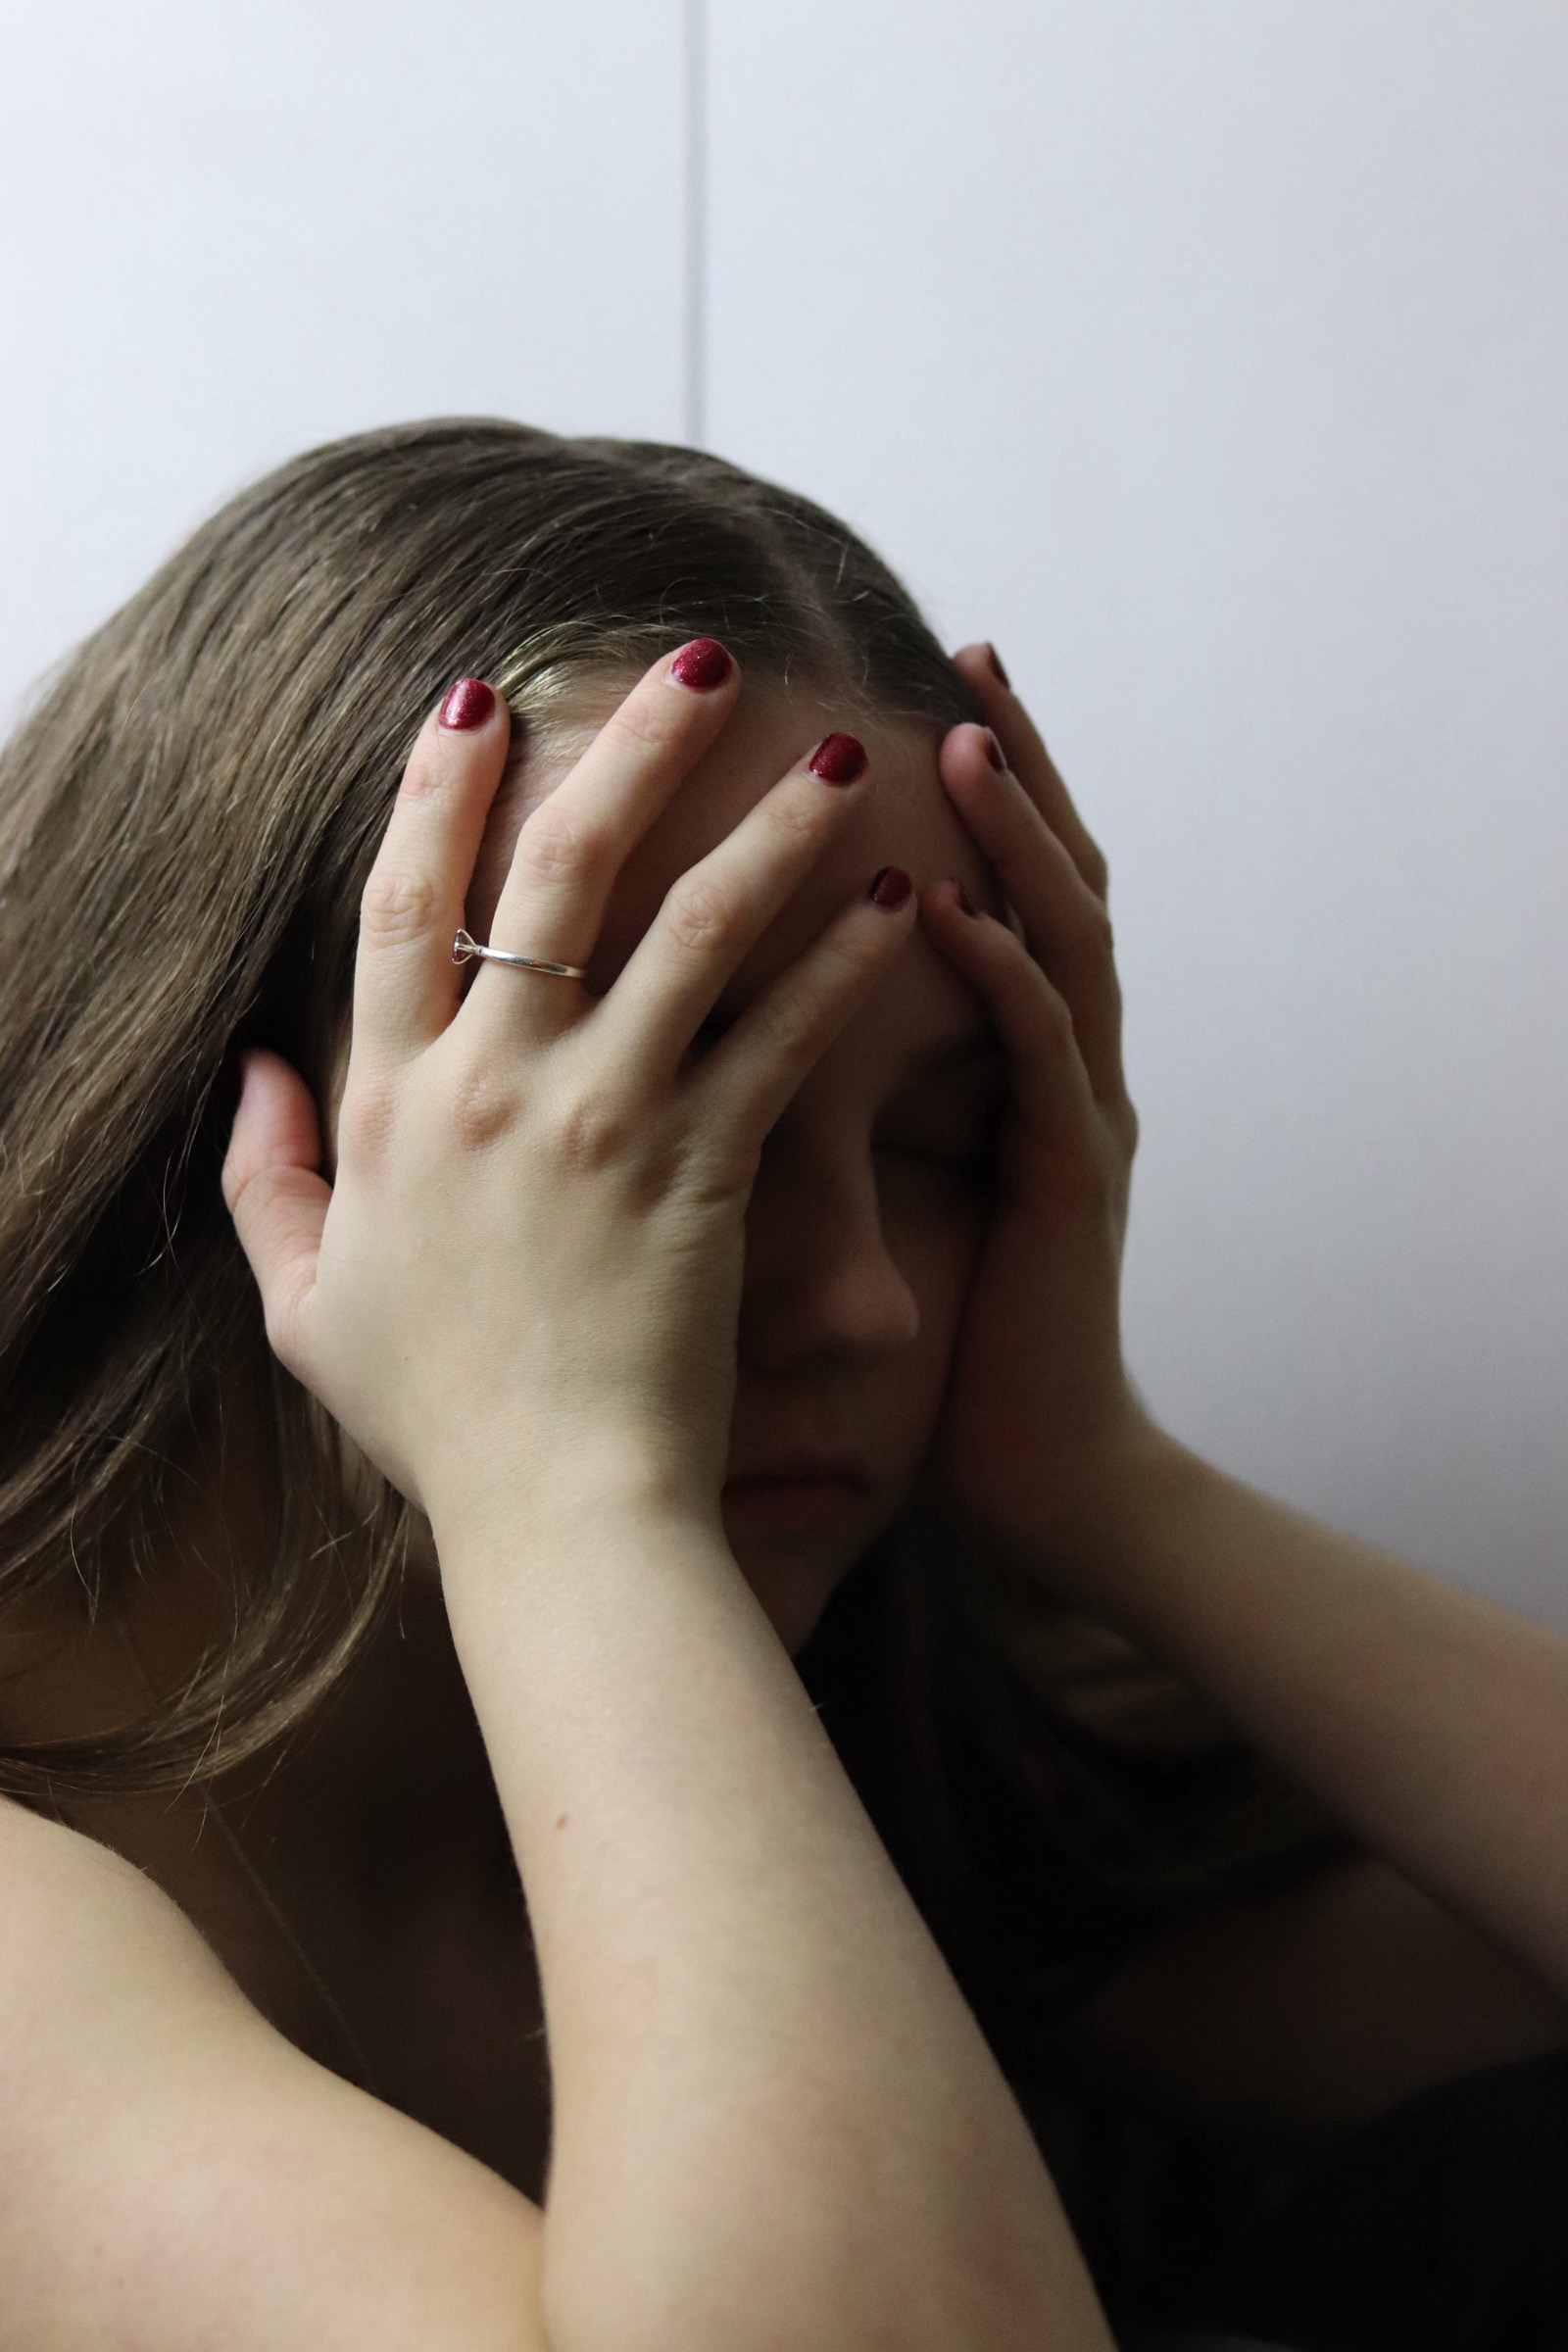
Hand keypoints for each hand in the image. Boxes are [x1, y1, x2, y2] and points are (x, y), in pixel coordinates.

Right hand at [222, 651, 915, 1546]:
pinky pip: (785, 1037)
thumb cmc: (437, 1419)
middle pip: (555, 871)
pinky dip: (844, 961)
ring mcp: (601, 1120)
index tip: (477, 696)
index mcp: (386, 1103)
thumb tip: (253, 1074)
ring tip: (841, 752)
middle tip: (698, 656)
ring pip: (693, 927)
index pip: (401, 903)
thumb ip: (263, 1180)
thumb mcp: (302, 1305)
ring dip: (769, 825)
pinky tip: (901, 898)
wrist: (556, 1513)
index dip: (436, 788)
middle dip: (630, 744)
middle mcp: (489, 1086)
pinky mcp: (705, 1170)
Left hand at [918, 646, 1149, 1555]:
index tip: (898, 687)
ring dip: (1016, 836)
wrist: (1040, 1476)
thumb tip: (698, 1034)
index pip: (987, 889)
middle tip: (963, 657)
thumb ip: (830, 1103)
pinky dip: (1001, 973)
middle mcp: (1051, 1064)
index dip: (962, 791)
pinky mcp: (1073, 1182)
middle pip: (1048, 875)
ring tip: (962, 739)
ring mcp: (1073, 1113)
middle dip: (1013, 764)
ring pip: (1063, 939)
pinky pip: (1042, 1057)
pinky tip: (944, 907)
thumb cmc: (944, 1344)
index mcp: (1001, 1058)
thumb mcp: (883, 1200)